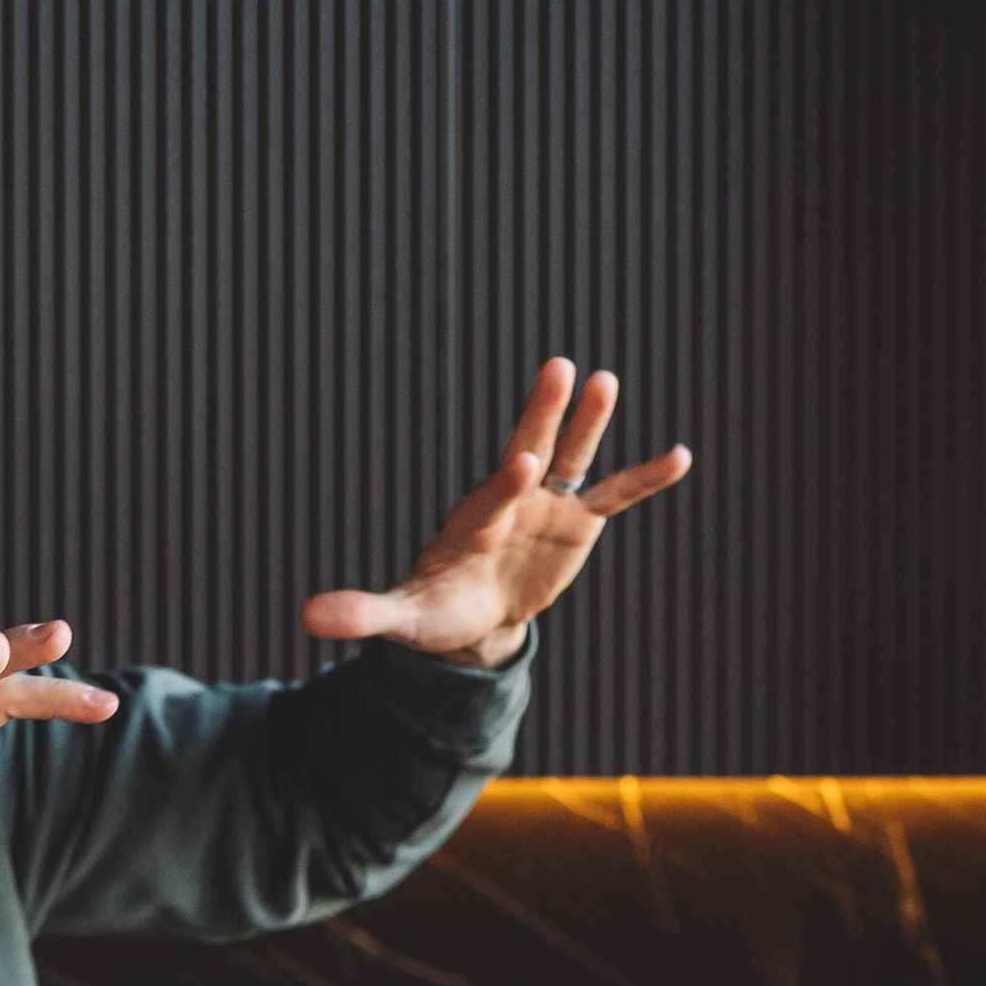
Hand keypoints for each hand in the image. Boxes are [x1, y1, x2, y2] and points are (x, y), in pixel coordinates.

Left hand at [300, 361, 690, 669]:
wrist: (475, 613)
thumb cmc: (437, 609)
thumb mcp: (402, 617)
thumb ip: (362, 612)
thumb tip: (305, 619)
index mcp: (472, 522)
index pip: (491, 498)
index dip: (504, 486)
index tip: (520, 466)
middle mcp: (511, 499)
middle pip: (528, 447)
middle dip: (542, 412)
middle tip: (558, 366)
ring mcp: (547, 504)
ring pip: (572, 457)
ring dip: (590, 422)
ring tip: (607, 379)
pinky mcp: (578, 522)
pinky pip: (616, 495)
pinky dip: (646, 478)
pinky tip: (681, 455)